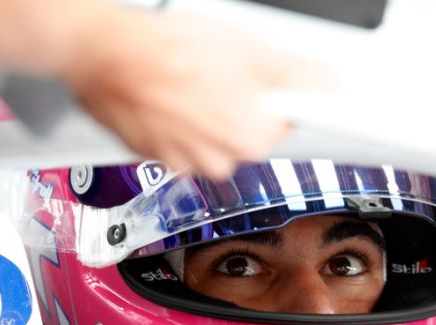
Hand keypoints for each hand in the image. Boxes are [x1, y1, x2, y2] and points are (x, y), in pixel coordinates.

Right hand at [66, 11, 332, 179]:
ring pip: (212, 142)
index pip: (284, 128)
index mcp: (251, 138)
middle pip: (246, 137)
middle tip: (223, 75)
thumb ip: (295, 73)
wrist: (106, 54)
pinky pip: (179, 144)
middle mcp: (220, 160)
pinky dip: (178, 124)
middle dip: (239, 108)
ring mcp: (185, 162)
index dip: (279, 103)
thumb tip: (329, 81)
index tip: (274, 92)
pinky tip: (169, 97)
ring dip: (207, 118)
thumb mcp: (249, 50)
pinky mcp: (155, 157)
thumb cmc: (169, 52)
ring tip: (191, 84)